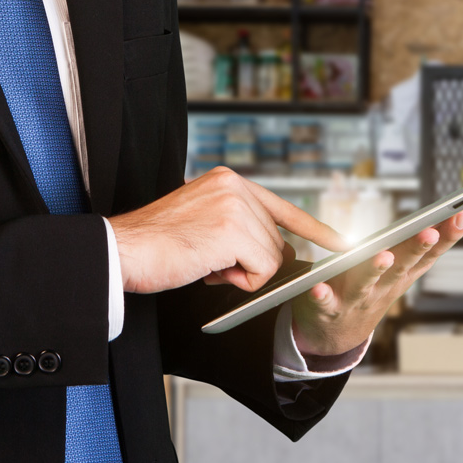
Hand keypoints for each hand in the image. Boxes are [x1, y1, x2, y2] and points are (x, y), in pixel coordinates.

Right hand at [109, 167, 345, 293]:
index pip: (283, 205)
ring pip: (271, 258)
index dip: (314, 228)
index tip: (340, 242)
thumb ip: (239, 227)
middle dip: (253, 262)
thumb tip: (279, 252)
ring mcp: (236, 206)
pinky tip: (210, 270)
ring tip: (205, 264)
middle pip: (276, 240)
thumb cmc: (155, 245)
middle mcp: (235, 186)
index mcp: (228, 180)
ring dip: (242, 274)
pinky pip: (262, 271)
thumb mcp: (203, 222)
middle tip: (213, 262)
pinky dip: (240, 282)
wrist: (122, 251)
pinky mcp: (233, 231)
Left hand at [291, 201, 462, 357]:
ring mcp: (358, 298)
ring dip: (376, 269)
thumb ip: (435, 237)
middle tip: (430, 230)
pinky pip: (324, 302)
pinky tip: (319, 286)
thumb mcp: (408, 264)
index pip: (432, 251)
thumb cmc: (376, 287)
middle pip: (404, 265)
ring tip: (384, 256)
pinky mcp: (328, 308)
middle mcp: (385, 285)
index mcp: (404, 272)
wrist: (337, 333)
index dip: (449, 233)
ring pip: (368, 282)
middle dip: (418, 248)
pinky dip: (322, 295)